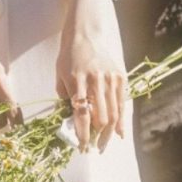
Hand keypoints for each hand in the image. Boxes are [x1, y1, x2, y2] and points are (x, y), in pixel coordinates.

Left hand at [56, 0, 126, 152]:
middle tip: (93, 148)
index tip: (82, 147)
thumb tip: (72, 122)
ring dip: (109, 133)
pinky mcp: (120, 76)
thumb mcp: (60, 76)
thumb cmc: (69, 56)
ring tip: (104, 144)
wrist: (85, 33)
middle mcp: (95, 79)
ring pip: (113, 113)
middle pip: (101, 117)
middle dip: (97, 137)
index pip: (82, 114)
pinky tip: (119, 133)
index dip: (83, 134)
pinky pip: (122, 104)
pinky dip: (121, 121)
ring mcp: (110, 78)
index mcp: (77, 80)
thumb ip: (65, 98)